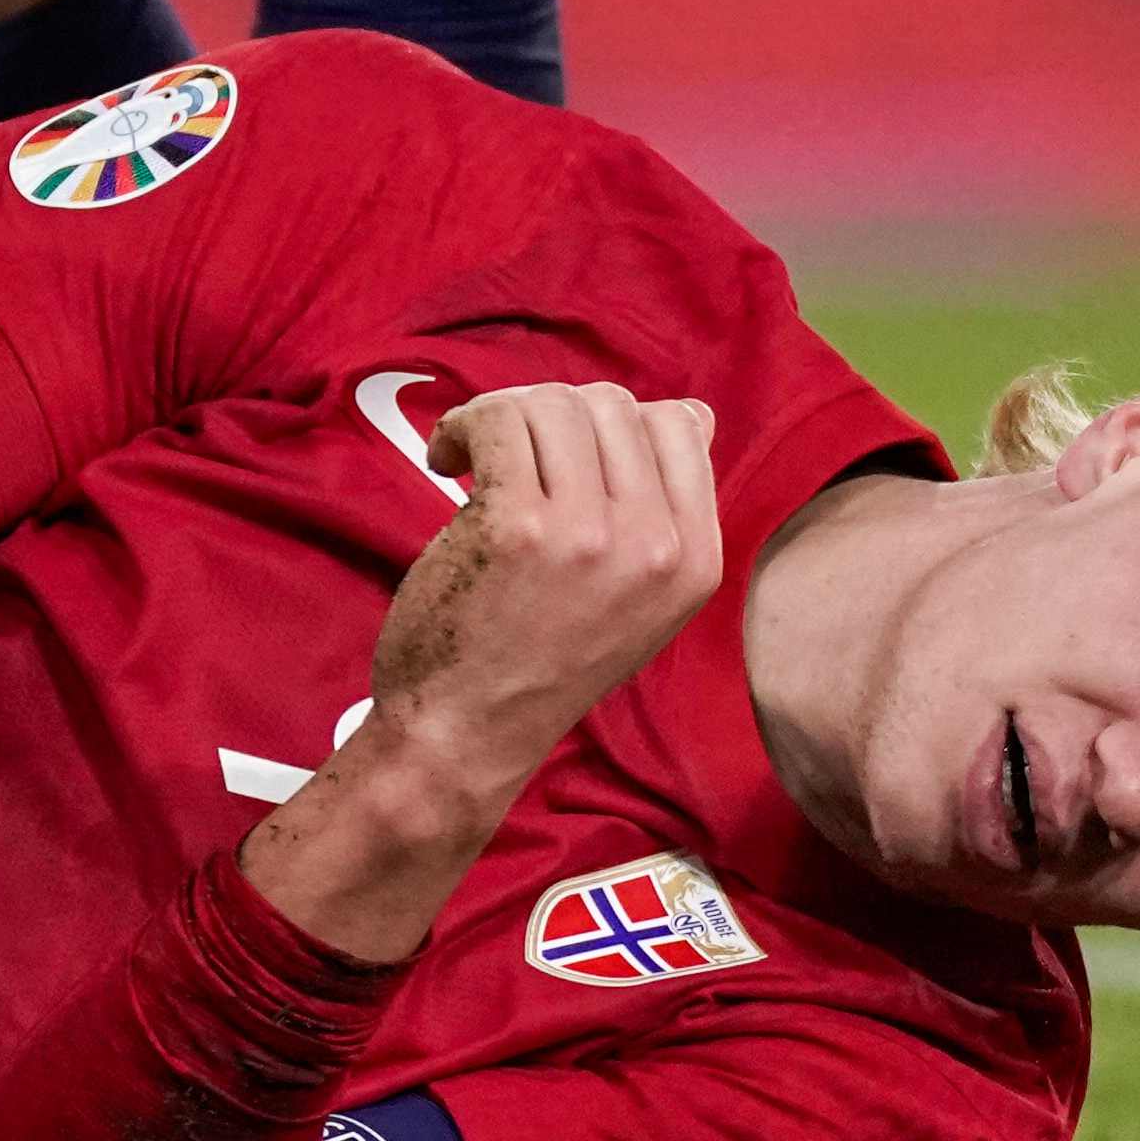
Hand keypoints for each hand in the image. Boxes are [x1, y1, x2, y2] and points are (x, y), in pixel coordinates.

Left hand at [248, 383, 724, 959]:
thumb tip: (689, 414)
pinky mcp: (517, 527)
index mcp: (695, 562)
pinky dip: (462, 426)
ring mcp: (589, 536)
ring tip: (471, 459)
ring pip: (554, 403)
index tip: (562, 456)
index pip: (681, 425)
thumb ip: (664, 513)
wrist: (465, 737)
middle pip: (613, 405)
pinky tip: (445, 461)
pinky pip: (497, 421)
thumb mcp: (639, 599)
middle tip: (507, 456)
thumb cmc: (537, 660)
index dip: (610, 423)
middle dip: (549, 415)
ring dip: (500, 417)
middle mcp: (655, 547)